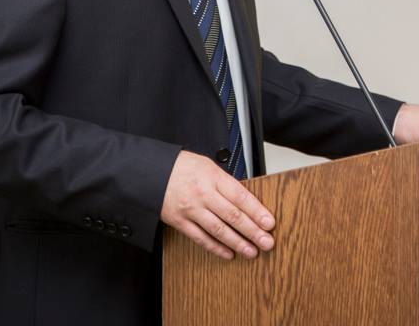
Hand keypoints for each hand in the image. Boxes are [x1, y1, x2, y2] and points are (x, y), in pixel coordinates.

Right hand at [160, 151, 275, 260]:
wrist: (149, 172)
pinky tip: (228, 253)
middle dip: (252, 231)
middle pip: (233, 216)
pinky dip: (216, 247)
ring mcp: (191, 209)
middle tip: (267, 242)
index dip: (257, 211)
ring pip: (219, 230)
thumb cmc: (180, 166)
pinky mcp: (179, 222)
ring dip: (238, 243)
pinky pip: (200, 238)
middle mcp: (203, 194)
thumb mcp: (207, 165)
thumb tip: (245, 200)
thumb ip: (224, 182)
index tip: (269, 223)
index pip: (240, 196)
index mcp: (212, 177)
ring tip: (252, 251)